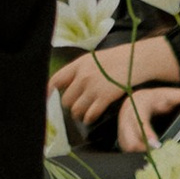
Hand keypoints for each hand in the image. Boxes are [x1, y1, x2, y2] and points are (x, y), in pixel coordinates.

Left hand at [52, 36, 176, 130]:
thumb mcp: (91, 60)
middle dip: (69, 106)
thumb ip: (77, 71)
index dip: (48, 92)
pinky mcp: (105, 98)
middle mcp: (82, 77)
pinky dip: (89, 118)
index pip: (56, 80)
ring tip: (82, 114)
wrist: (133, 60)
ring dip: (78, 114)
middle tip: (74, 107)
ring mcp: (93, 88)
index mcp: (77, 65)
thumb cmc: (112, 60)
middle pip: (66, 99)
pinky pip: (91, 114)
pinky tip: (90, 118)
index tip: (46, 100)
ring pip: (77, 109)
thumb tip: (65, 84)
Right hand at [119, 81, 179, 154]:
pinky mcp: (122, 136)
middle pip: (130, 137)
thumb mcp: (166, 95)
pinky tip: (147, 154)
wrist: (135, 99)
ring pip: (127, 145)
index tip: (156, 144)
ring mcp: (122, 127)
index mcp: (138, 106)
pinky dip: (136, 153)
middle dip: (143, 148)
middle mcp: (126, 117)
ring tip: (154, 155)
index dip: (147, 133)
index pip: (140, 121)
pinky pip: (126, 149)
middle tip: (158, 154)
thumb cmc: (154, 99)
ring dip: (140, 152)